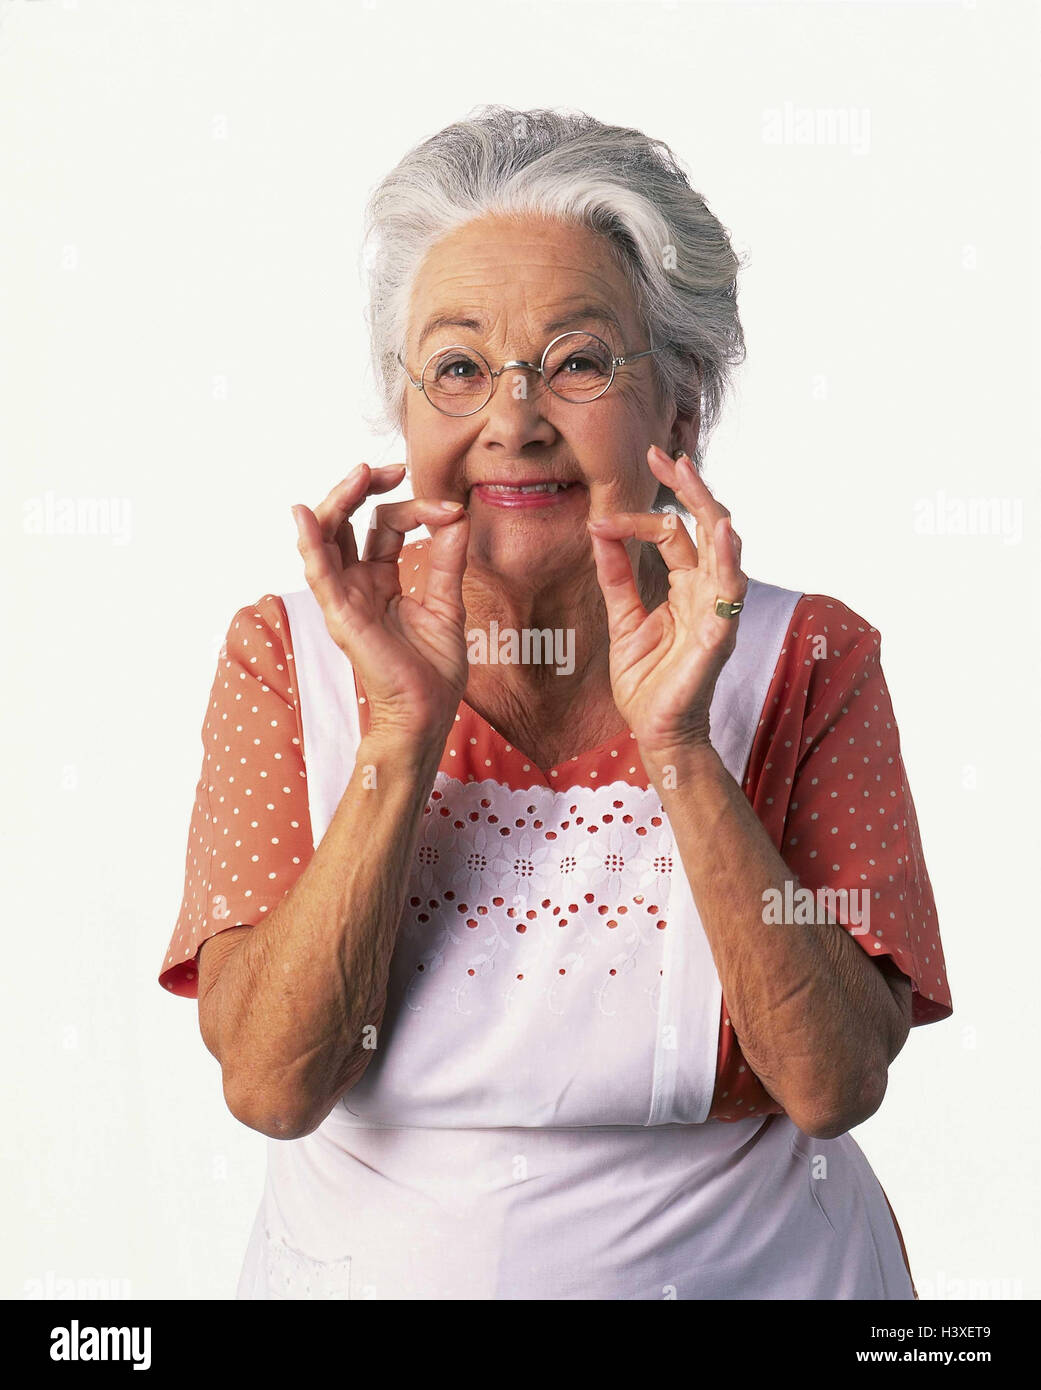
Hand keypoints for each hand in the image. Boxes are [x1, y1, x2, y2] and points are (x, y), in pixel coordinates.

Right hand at [292, 463, 469, 747]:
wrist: (427, 712)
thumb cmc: (433, 670)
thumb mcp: (447, 602)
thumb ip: (447, 559)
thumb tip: (456, 514)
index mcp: (381, 580)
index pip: (385, 525)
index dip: (415, 509)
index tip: (449, 510)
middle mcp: (357, 584)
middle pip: (345, 521)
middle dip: (363, 488)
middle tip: (390, 468)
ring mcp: (345, 598)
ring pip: (326, 537)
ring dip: (338, 500)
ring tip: (359, 474)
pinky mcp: (340, 615)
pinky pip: (318, 573)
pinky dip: (309, 542)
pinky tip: (303, 515)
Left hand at [586, 445, 747, 763]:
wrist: (656, 731)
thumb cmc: (647, 681)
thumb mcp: (623, 618)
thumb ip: (615, 574)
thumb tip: (598, 527)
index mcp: (686, 586)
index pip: (672, 533)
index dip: (638, 518)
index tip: (602, 517)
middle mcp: (707, 591)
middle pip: (705, 526)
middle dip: (688, 487)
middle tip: (665, 453)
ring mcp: (717, 610)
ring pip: (722, 548)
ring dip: (708, 508)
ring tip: (690, 474)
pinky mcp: (719, 635)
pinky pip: (729, 592)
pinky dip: (728, 560)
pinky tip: (724, 533)